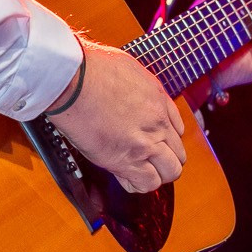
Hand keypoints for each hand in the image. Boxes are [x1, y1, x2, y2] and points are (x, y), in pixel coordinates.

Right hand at [49, 40, 185, 193]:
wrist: (73, 79)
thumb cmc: (91, 68)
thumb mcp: (128, 67)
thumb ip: (138, 85)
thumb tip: (133, 90)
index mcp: (159, 99)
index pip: (177, 129)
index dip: (164, 139)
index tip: (151, 141)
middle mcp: (158, 123)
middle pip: (179, 154)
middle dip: (165, 159)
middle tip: (145, 159)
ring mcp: (145, 143)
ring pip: (170, 172)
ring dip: (156, 174)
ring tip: (137, 170)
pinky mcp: (126, 159)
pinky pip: (147, 184)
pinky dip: (138, 184)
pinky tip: (125, 176)